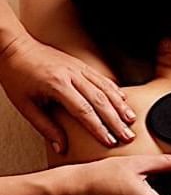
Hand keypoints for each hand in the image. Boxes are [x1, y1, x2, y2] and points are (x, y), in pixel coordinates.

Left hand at [0, 35, 134, 151]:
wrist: (15, 48)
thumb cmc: (17, 75)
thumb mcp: (25, 106)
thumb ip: (46, 127)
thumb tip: (61, 146)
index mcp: (57, 86)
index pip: (84, 111)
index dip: (99, 128)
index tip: (109, 140)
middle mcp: (72, 75)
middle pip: (100, 101)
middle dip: (116, 120)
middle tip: (127, 135)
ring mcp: (78, 68)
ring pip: (106, 88)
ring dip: (120, 106)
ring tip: (131, 119)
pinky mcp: (81, 64)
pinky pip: (102, 78)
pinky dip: (115, 90)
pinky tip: (123, 100)